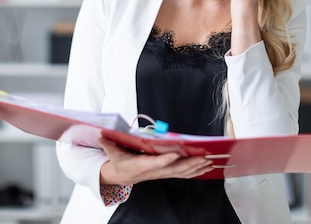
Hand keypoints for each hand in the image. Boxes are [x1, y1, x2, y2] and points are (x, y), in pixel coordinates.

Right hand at [98, 137, 212, 185]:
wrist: (121, 175)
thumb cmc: (119, 161)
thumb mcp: (112, 152)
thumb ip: (108, 144)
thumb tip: (100, 134)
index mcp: (141, 166)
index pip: (154, 163)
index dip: (165, 160)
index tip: (175, 154)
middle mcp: (153, 172)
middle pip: (173, 169)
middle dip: (189, 164)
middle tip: (203, 157)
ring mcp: (161, 174)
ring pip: (181, 173)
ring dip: (196, 167)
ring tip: (209, 161)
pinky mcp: (166, 173)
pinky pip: (183, 174)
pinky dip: (195, 171)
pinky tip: (206, 167)